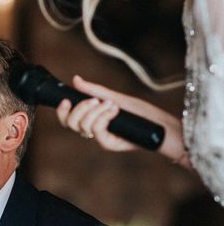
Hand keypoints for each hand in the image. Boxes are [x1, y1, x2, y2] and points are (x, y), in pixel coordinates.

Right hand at [56, 76, 184, 159]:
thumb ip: (95, 91)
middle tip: (95, 100)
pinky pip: (96, 131)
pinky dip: (103, 118)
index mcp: (92, 120)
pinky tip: (114, 110)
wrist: (164, 127)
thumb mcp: (117, 98)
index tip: (66, 99)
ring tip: (112, 104)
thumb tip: (76, 80)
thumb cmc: (143, 114)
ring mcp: (101, 138)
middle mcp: (94, 131)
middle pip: (70, 124)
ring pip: (83, 127)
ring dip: (95, 111)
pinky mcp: (110, 145)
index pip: (68, 119)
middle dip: (79, 109)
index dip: (62, 111)